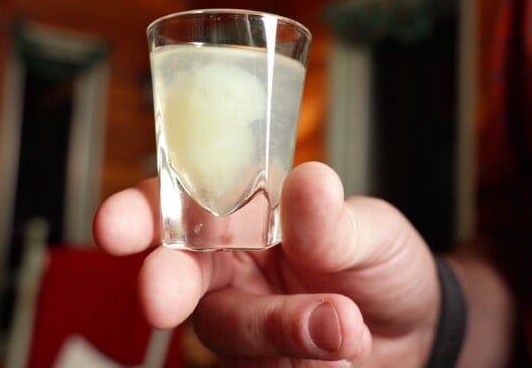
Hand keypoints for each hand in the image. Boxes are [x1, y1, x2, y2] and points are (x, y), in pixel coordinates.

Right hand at [93, 162, 439, 366]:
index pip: (179, 205)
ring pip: (228, 334)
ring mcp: (242, 324)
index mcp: (245, 218)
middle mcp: (230, 271)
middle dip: (171, 286)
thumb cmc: (380, 263)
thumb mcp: (369, 230)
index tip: (115, 225)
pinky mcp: (260, 367)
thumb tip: (309, 182)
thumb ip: (331, 218)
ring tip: (348, 328)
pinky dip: (306, 367)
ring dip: (285, 333)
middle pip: (178, 279)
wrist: (416, 329)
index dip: (138, 213)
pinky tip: (343, 356)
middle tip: (165, 298)